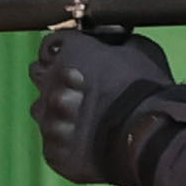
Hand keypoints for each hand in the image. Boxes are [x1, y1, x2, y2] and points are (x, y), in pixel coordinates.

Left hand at [30, 26, 185, 185]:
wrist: (146, 135)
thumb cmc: (146, 88)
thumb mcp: (140, 48)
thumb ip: (116, 39)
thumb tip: (113, 36)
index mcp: (68, 52)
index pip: (50, 45)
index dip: (65, 50)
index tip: (80, 58)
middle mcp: (49, 83)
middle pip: (39, 74)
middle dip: (55, 78)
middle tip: (82, 88)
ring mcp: (48, 119)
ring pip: (42, 110)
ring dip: (59, 112)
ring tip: (89, 119)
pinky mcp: (54, 150)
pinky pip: (53, 142)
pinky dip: (68, 142)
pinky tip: (90, 141)